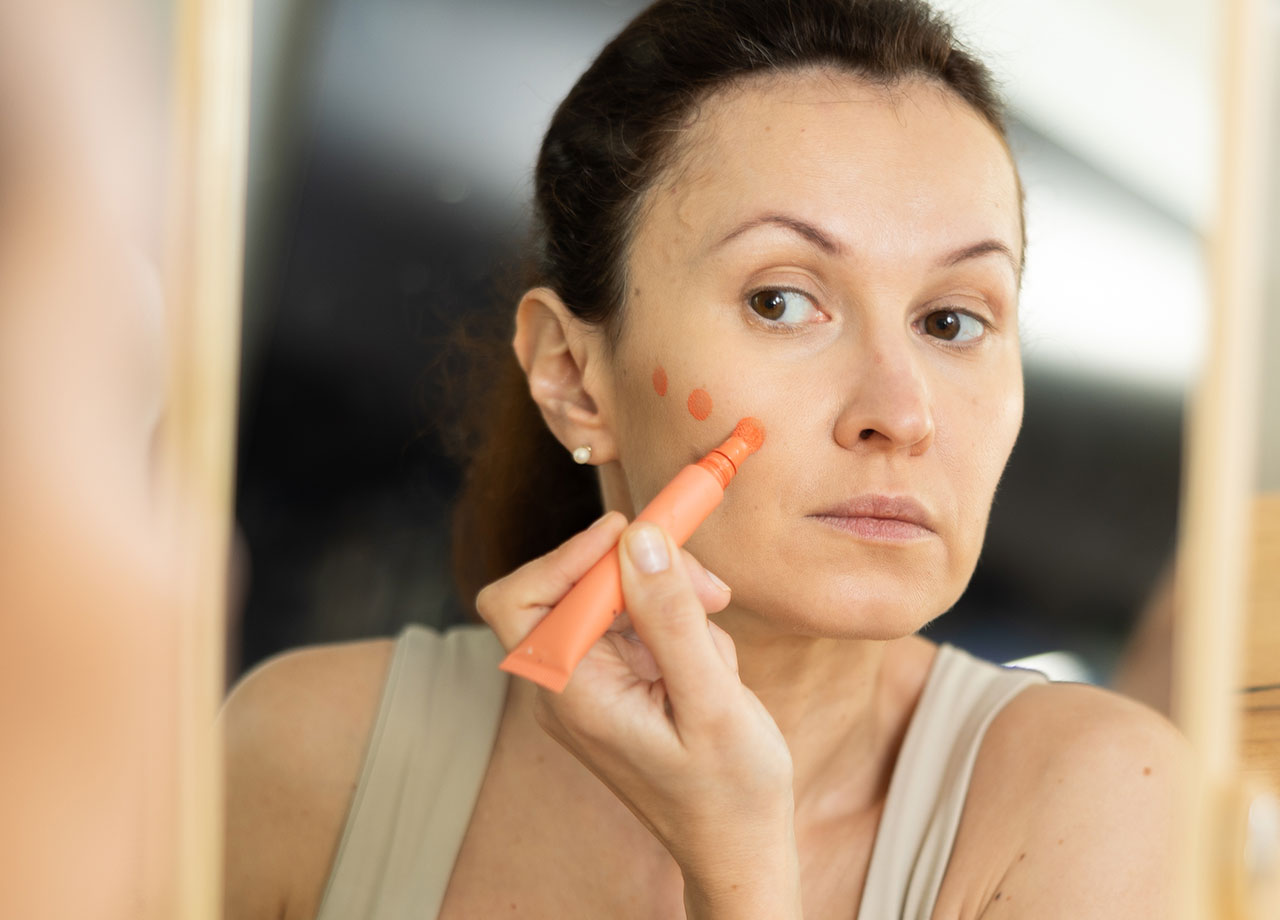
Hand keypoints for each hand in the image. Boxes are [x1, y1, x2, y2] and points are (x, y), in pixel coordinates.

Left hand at [476, 513, 801, 912]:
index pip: (520, 601)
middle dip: (641, 570)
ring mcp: (595, 680)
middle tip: (708, 585)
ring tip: (720, 638)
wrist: (740, 845)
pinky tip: (714, 664)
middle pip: (574, 585)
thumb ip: (671, 619)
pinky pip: (640, 620)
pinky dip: (680, 622)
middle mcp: (570, 682)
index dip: (564, 555)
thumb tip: (640, 540)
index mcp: (572, 694)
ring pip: (615, 595)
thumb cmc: (728, 793)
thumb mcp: (712, 703)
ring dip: (671, 598)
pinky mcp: (623, 677)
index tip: (630, 531)